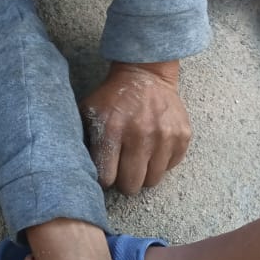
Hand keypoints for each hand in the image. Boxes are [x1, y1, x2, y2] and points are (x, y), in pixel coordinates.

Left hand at [79, 61, 190, 195]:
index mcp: (112, 130)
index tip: (105, 171)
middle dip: (124, 181)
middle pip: (131, 185)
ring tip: (138, 159)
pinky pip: (169, 167)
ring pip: (152, 181)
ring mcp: (164, 136)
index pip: (106, 178)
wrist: (146, 74)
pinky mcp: (182, 136)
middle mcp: (140, 135)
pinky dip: (161, 163)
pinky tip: (153, 148)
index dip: (104, 178)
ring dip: (143, 174)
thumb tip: (77, 169)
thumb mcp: (89, 112)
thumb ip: (81, 140)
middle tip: (122, 169)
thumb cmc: (113, 97)